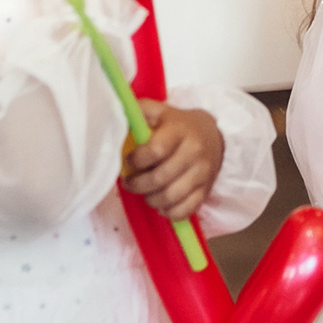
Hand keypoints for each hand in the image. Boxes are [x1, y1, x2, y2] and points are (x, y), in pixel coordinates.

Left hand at [125, 99, 223, 219]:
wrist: (212, 135)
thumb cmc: (176, 124)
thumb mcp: (157, 111)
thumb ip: (136, 113)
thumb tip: (111, 118)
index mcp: (179, 130)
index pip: (155, 150)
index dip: (137, 160)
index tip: (129, 160)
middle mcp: (194, 152)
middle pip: (159, 179)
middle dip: (137, 184)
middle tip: (129, 182)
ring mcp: (202, 173)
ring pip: (170, 197)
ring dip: (151, 199)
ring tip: (145, 192)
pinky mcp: (206, 190)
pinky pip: (185, 210)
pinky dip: (169, 211)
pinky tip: (161, 203)